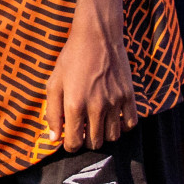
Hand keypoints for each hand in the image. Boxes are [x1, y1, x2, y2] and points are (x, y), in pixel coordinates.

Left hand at [44, 2, 135, 151]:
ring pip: (113, 137)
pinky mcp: (129, 97)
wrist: (97, 37)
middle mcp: (97, 107)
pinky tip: (113, 117)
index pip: (74, 142)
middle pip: (95, 143)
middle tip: (82, 129)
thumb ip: (52, 112)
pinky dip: (122, 126)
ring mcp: (115, 103)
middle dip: (86, 141)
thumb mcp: (54, 82)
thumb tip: (53, 138)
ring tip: (96, 123)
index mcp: (75, 104)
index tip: (69, 140)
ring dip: (104, 135)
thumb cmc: (71, 59)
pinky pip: (130, 125)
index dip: (70, 145)